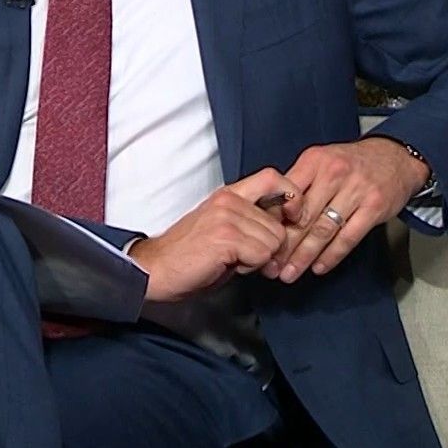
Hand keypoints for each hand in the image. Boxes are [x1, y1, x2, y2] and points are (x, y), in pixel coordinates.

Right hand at [128, 167, 300, 303]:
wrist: (156, 269)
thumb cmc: (189, 255)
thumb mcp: (224, 228)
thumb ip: (252, 222)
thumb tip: (286, 229)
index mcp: (228, 194)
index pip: (273, 178)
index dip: (291, 197)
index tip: (291, 218)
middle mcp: (229, 199)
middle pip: (280, 223)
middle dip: (271, 247)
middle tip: (246, 256)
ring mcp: (226, 216)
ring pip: (274, 242)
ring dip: (259, 259)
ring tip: (233, 259)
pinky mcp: (225, 236)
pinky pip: (262, 255)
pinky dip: (250, 267)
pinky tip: (228, 264)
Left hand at [271, 137, 428, 282]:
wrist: (395, 157)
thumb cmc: (351, 163)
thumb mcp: (321, 161)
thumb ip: (298, 184)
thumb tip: (269, 212)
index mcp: (314, 161)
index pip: (286, 195)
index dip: (272, 221)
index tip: (261, 240)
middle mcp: (333, 173)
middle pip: (303, 217)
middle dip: (285, 245)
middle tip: (271, 265)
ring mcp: (356, 191)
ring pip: (323, 230)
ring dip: (304, 256)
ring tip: (291, 272)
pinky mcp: (374, 207)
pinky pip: (348, 237)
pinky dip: (332, 255)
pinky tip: (319, 267)